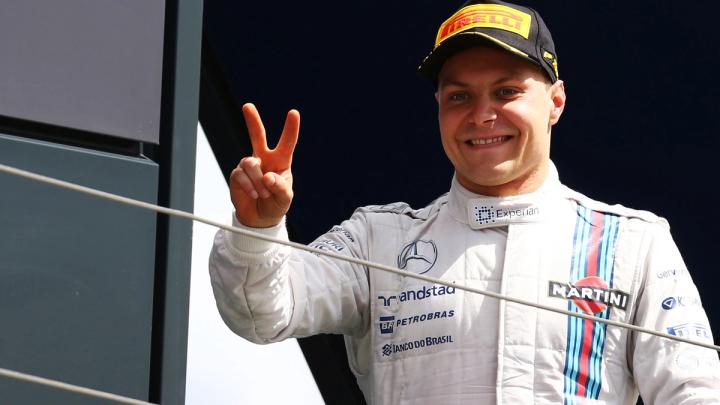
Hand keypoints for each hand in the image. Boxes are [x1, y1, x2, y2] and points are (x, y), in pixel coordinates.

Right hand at [230, 103, 299, 227]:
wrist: (259, 218)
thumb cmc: (276, 204)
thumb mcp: (285, 199)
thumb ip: (280, 188)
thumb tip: (267, 177)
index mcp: (280, 161)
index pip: (287, 142)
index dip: (290, 128)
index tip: (294, 113)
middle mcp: (264, 159)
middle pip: (257, 136)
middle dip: (252, 121)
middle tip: (247, 106)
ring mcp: (249, 166)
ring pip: (250, 163)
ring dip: (257, 180)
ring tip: (263, 193)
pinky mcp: (237, 175)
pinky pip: (241, 175)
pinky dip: (249, 186)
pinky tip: (253, 194)